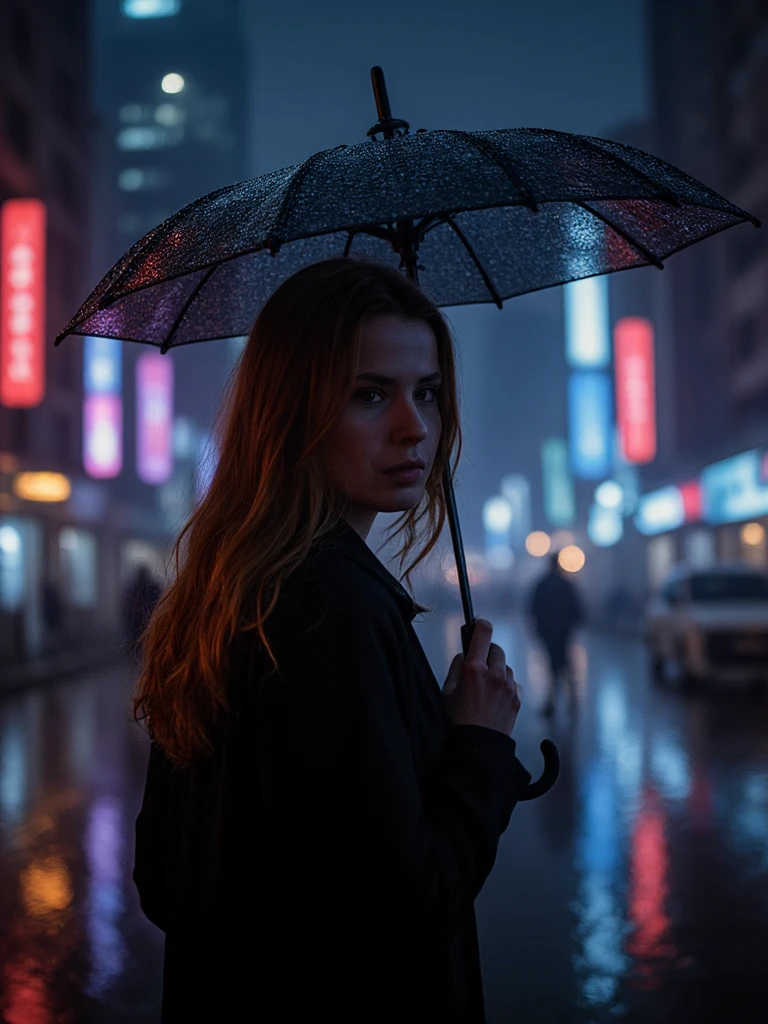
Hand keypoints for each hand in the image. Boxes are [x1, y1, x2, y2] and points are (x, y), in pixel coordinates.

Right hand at [441, 618, 521, 736]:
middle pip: (496, 648)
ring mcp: (509, 687)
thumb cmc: (457, 720)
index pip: (483, 632)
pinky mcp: (517, 698)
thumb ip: (457, 666)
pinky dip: (504, 685)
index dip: (480, 624)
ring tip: (485, 687)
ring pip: (505, 666)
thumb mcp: (447, 690)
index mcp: (474, 669)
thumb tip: (465, 653)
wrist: (478, 748)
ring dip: (497, 670)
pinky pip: (512, 682)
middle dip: (487, 652)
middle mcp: (495, 674)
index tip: (478, 624)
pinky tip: (493, 699)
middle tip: (477, 663)